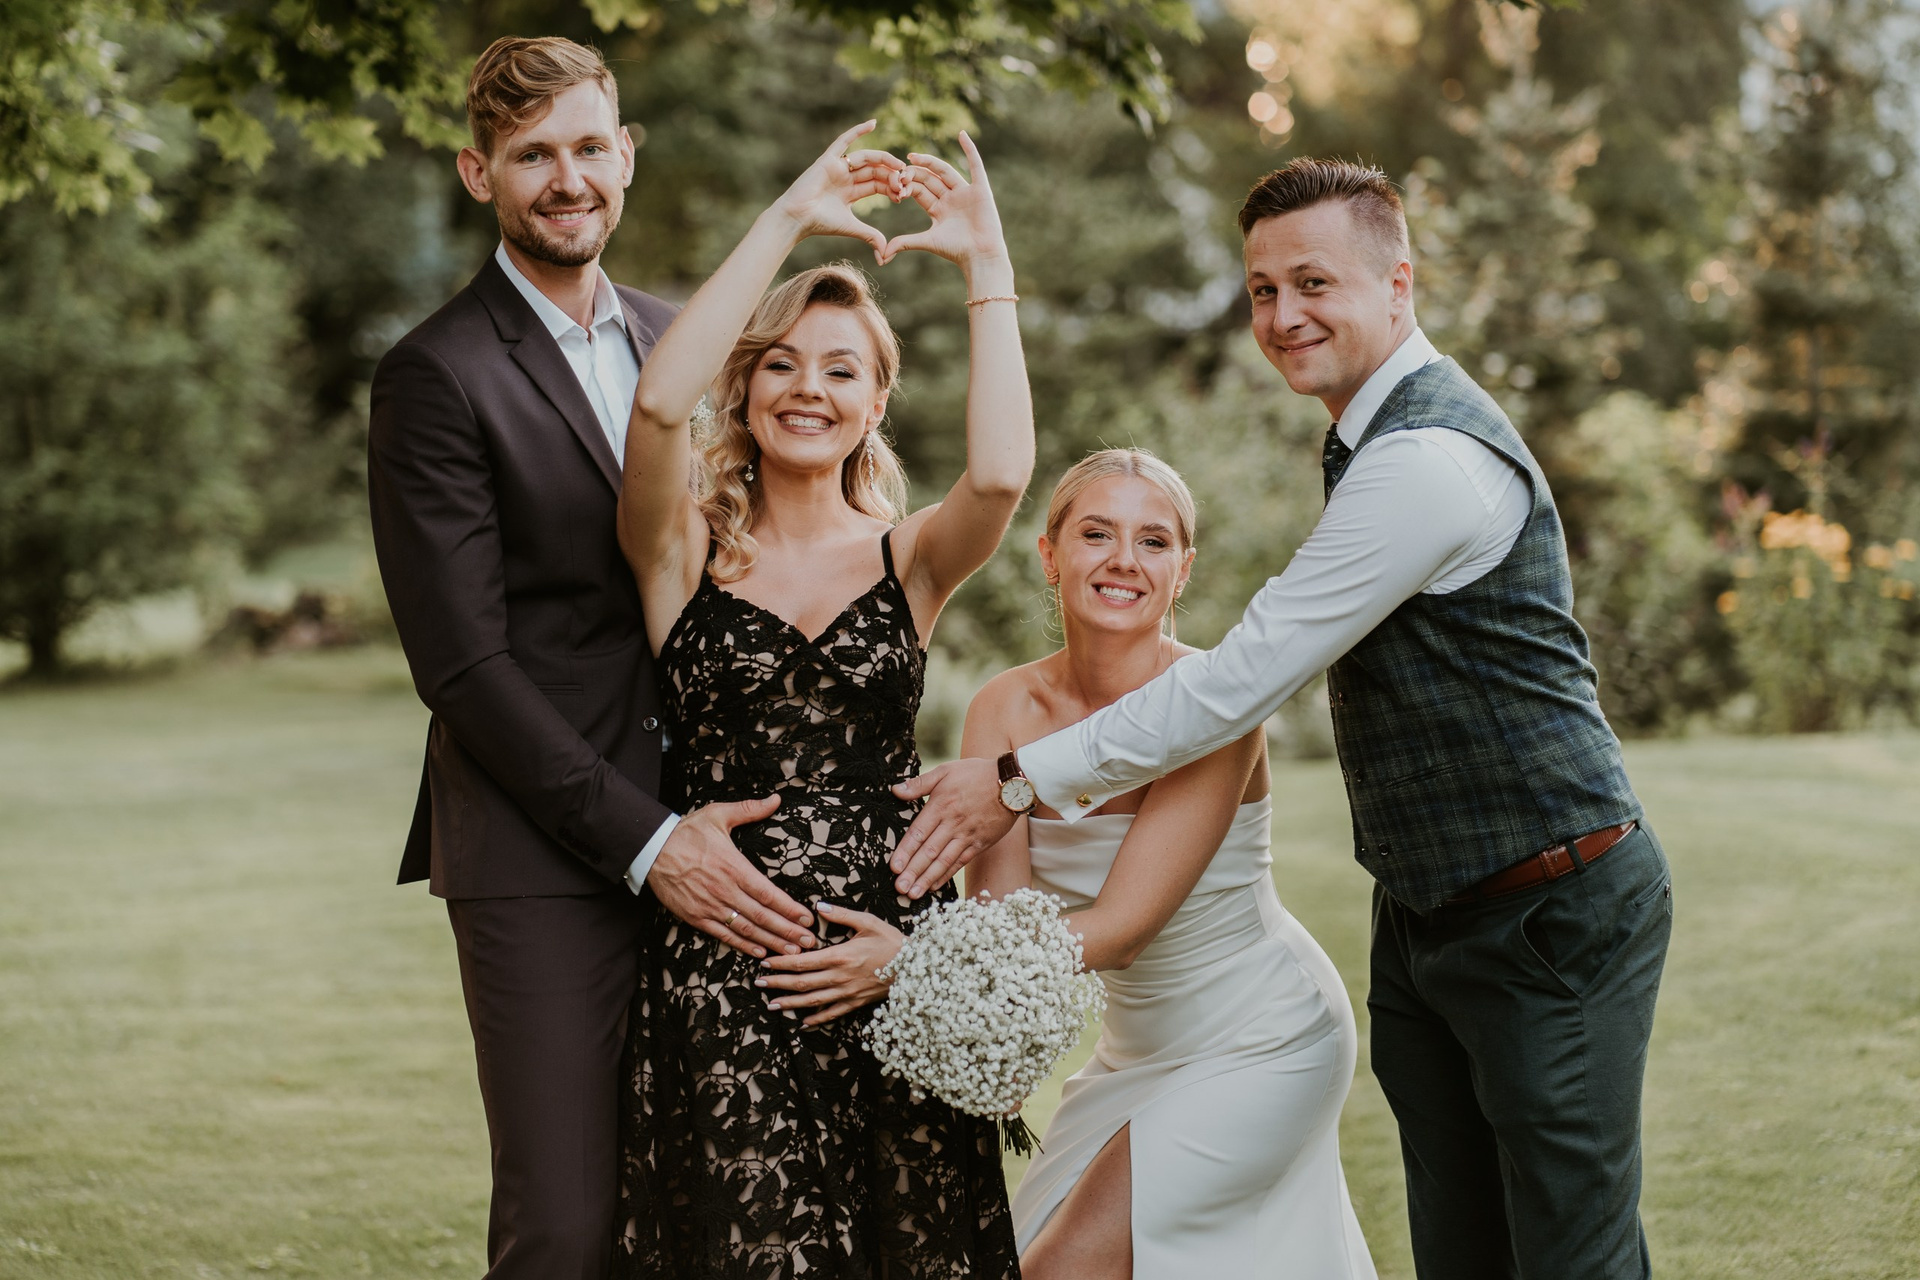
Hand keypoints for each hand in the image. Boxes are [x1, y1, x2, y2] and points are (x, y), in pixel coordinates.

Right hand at [647, 796, 816, 957]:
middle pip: (762, 917)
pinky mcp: (696, 917)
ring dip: (770, 942)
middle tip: (809, 943)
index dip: (790, 909)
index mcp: (734, 867)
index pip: (768, 894)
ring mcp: (710, 906)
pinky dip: (742, 945)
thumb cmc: (686, 832)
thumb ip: (749, 810)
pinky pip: (723, 935)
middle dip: (788, 931)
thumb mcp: (718, 815)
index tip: (807, 919)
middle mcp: (725, 890)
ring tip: (791, 953)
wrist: (650, 849)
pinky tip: (759, 952)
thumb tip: (776, 799)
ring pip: (746, 930)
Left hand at [756, 902, 903, 1025]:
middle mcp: (839, 978)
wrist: (915, 967)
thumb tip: (819, 907)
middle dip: (778, 984)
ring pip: (812, 1001)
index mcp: (839, 956)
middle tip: (759, 984)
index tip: (765, 963)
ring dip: (790, 1004)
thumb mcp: (868, 922)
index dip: (781, 964)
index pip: (802, 962)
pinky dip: (817, 1019)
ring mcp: (847, 993)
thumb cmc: (891, 942)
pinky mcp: (856, 1003)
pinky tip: (804, 1022)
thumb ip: (842, 915)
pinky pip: (832, 1014)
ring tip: (772, 1005)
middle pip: (801, 983)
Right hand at [770, 120, 906, 260]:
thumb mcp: (852, 227)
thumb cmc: (820, 224)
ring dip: (884, 160)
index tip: (904, 194)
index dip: (892, 187)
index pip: (877, 184)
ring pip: (867, 158)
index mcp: (851, 192)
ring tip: (899, 165)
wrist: (797, 218)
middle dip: (891, 176)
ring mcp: (838, 167)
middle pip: (875, 171)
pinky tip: (873, 123)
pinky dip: (858, 131)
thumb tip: (886, 252)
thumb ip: (870, 235)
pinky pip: (844, 140)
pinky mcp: (829, 159)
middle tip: (905, 181)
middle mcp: (846, 177)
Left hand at [878, 132, 1008, 269]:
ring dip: (930, 161)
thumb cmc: (956, 251)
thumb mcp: (928, 242)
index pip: (919, 191)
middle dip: (914, 174)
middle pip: (929, 179)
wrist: (980, 256)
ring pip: (945, 171)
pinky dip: (970, 150)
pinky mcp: (980, 189)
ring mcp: (965, 192)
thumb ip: (906, 243)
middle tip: (900, 168)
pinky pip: (975, 165)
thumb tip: (882, 255)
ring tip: (913, 156)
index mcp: (938, 209)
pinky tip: (962, 135)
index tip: (895, 184)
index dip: (907, 186)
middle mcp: (951, 198)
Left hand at [888, 757, 1017, 897]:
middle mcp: (952, 823)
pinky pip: (961, 861)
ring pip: (944, 861)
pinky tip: (934, 885)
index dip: (905, 851)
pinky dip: (947, 874)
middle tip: (899, 888)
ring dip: (927, 878)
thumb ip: (919, 783)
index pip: (918, 833)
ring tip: (913, 893)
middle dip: (913, 871)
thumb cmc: (977, 774)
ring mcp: (967, 835)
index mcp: (940, 805)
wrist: (1013, 782)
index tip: (893, 867)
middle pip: (929, 851)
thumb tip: (895, 790)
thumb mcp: (946, 770)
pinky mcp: (980, 843)